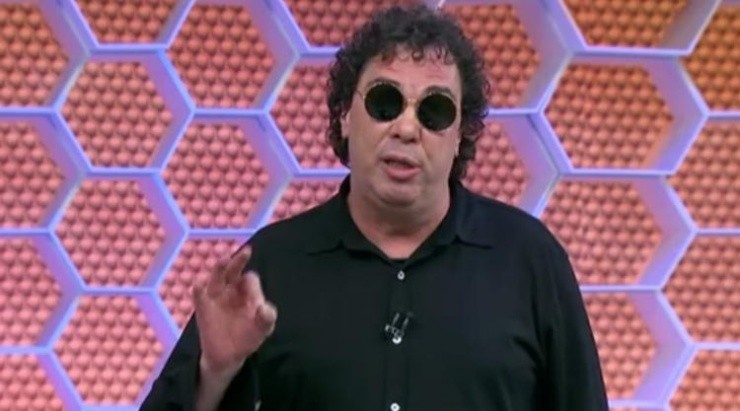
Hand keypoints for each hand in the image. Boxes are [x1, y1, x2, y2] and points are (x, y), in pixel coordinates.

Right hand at [192, 246, 276, 377]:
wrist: (229, 357)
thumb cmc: (248, 337)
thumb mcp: (263, 329)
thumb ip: (267, 318)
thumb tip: (265, 308)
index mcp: (247, 291)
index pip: (250, 280)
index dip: (254, 287)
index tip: (257, 303)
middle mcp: (231, 289)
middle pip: (234, 270)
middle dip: (239, 261)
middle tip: (247, 251)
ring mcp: (216, 297)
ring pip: (217, 278)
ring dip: (220, 268)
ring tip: (224, 260)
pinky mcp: (204, 309)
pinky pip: (200, 297)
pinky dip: (198, 290)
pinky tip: (198, 285)